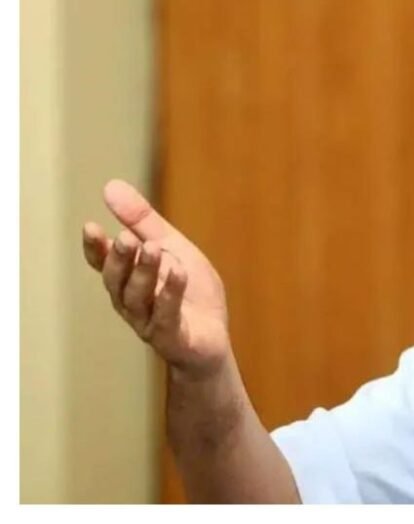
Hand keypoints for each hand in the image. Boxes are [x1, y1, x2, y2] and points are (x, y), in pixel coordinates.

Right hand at [81, 179, 230, 378]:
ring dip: (144, 271)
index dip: (95, 248)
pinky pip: (167, 314)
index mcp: (128, 278)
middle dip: (119, 259)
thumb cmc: (190, 292)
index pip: (103, 263)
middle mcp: (131, 301)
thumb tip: (110, 186)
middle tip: (125, 237)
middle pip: (116, 280)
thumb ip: (144, 222)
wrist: (213, 338)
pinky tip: (179, 271)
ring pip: (137, 297)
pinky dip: (171, 292)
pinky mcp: (171, 336)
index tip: (90, 227)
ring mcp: (149, 321)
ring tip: (151, 248)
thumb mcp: (172, 248)